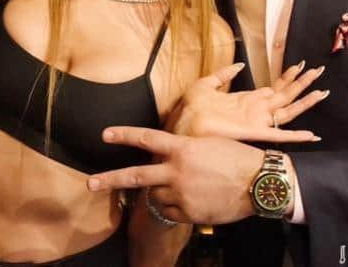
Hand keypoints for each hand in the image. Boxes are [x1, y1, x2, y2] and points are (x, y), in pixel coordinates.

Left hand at [88, 127, 263, 224]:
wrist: (259, 182)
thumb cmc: (237, 158)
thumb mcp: (208, 144)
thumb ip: (184, 150)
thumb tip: (168, 157)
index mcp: (182, 148)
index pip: (147, 139)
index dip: (124, 135)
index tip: (105, 134)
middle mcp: (177, 171)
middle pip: (136, 176)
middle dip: (110, 179)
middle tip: (89, 183)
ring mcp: (181, 194)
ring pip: (156, 196)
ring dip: (162, 193)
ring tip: (186, 188)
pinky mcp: (188, 213)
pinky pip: (170, 212)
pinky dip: (174, 208)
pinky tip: (192, 201)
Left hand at [168, 61, 327, 142]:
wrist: (183, 124)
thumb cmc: (191, 107)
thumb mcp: (206, 84)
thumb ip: (224, 74)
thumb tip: (240, 66)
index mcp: (245, 100)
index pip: (273, 87)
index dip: (287, 77)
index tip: (300, 64)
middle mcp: (256, 112)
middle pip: (286, 96)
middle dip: (302, 84)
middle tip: (319, 70)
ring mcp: (257, 122)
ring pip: (288, 110)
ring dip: (305, 100)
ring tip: (322, 90)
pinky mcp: (254, 133)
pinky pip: (279, 135)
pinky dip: (296, 135)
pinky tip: (313, 134)